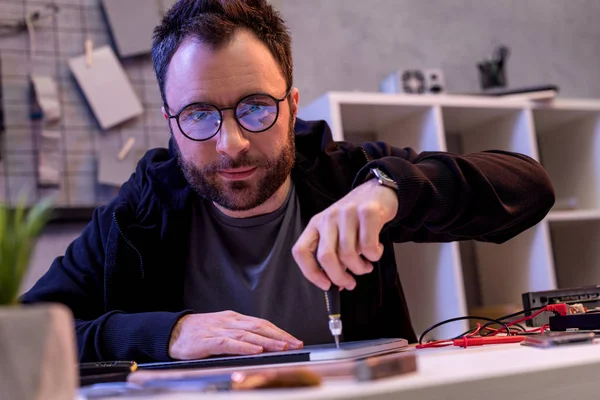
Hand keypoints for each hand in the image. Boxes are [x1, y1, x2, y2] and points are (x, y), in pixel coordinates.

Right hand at [169, 311, 303, 359]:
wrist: (172, 332)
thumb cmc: (198, 333)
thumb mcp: (222, 330)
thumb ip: (239, 335)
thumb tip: (262, 345)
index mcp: (234, 318)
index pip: (262, 323)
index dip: (279, 331)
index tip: (294, 339)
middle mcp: (229, 321)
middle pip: (259, 327)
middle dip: (279, 336)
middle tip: (295, 344)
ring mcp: (219, 330)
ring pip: (248, 335)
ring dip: (267, 341)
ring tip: (282, 347)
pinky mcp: (208, 341)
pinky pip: (228, 343)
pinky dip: (244, 347)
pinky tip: (255, 351)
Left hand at [292, 179, 397, 290]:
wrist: (378, 191)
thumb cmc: (355, 219)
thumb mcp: (336, 232)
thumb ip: (333, 255)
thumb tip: (335, 284)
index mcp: (316, 224)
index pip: (301, 251)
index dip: (311, 273)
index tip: (326, 285)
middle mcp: (328, 217)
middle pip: (326, 256)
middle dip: (339, 277)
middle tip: (350, 283)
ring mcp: (347, 213)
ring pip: (349, 254)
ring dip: (360, 268)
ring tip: (366, 266)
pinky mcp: (368, 212)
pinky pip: (368, 246)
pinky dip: (374, 256)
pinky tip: (376, 252)